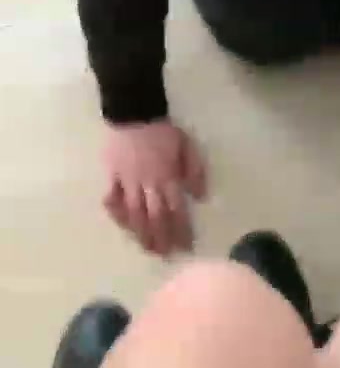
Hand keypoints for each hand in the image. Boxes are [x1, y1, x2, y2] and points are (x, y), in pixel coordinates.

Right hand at [103, 120, 206, 255]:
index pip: (176, 210)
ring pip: (133, 213)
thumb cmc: (163, 130)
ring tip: (147, 249)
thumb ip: (195, 171)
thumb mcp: (187, 145)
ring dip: (141, 233)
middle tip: (165, 255)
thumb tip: (199, 197)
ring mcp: (127, 180)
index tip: (185, 246)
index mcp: (167, 176)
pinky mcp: (111, 175)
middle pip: (154, 217)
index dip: (181, 230)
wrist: (134, 112)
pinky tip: (122, 224)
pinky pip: (111, 199)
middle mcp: (147, 183)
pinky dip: (116, 213)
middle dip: (161, 238)